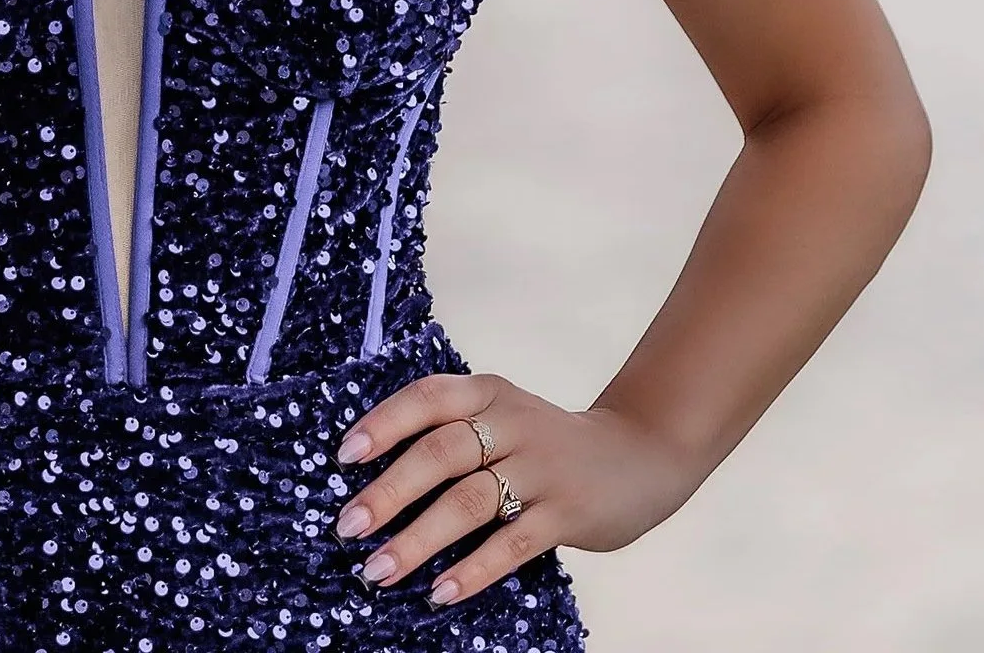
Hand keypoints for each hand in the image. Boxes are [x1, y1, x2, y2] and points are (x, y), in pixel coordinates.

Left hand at [332, 373, 694, 607]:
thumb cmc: (544, 441)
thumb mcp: (502, 414)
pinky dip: (471, 570)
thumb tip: (370, 475)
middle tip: (348, 527)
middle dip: (387, 492)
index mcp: (487, 392)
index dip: (383, 424)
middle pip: (440, 454)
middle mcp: (512, 422)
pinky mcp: (566, 513)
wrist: (640, 453)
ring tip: (378, 570)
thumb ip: (450, 432)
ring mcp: (541, 468)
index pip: (427, 398)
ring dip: (418, 540)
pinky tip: (439, 593)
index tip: (343, 456)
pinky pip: (511, 543)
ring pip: (469, 503)